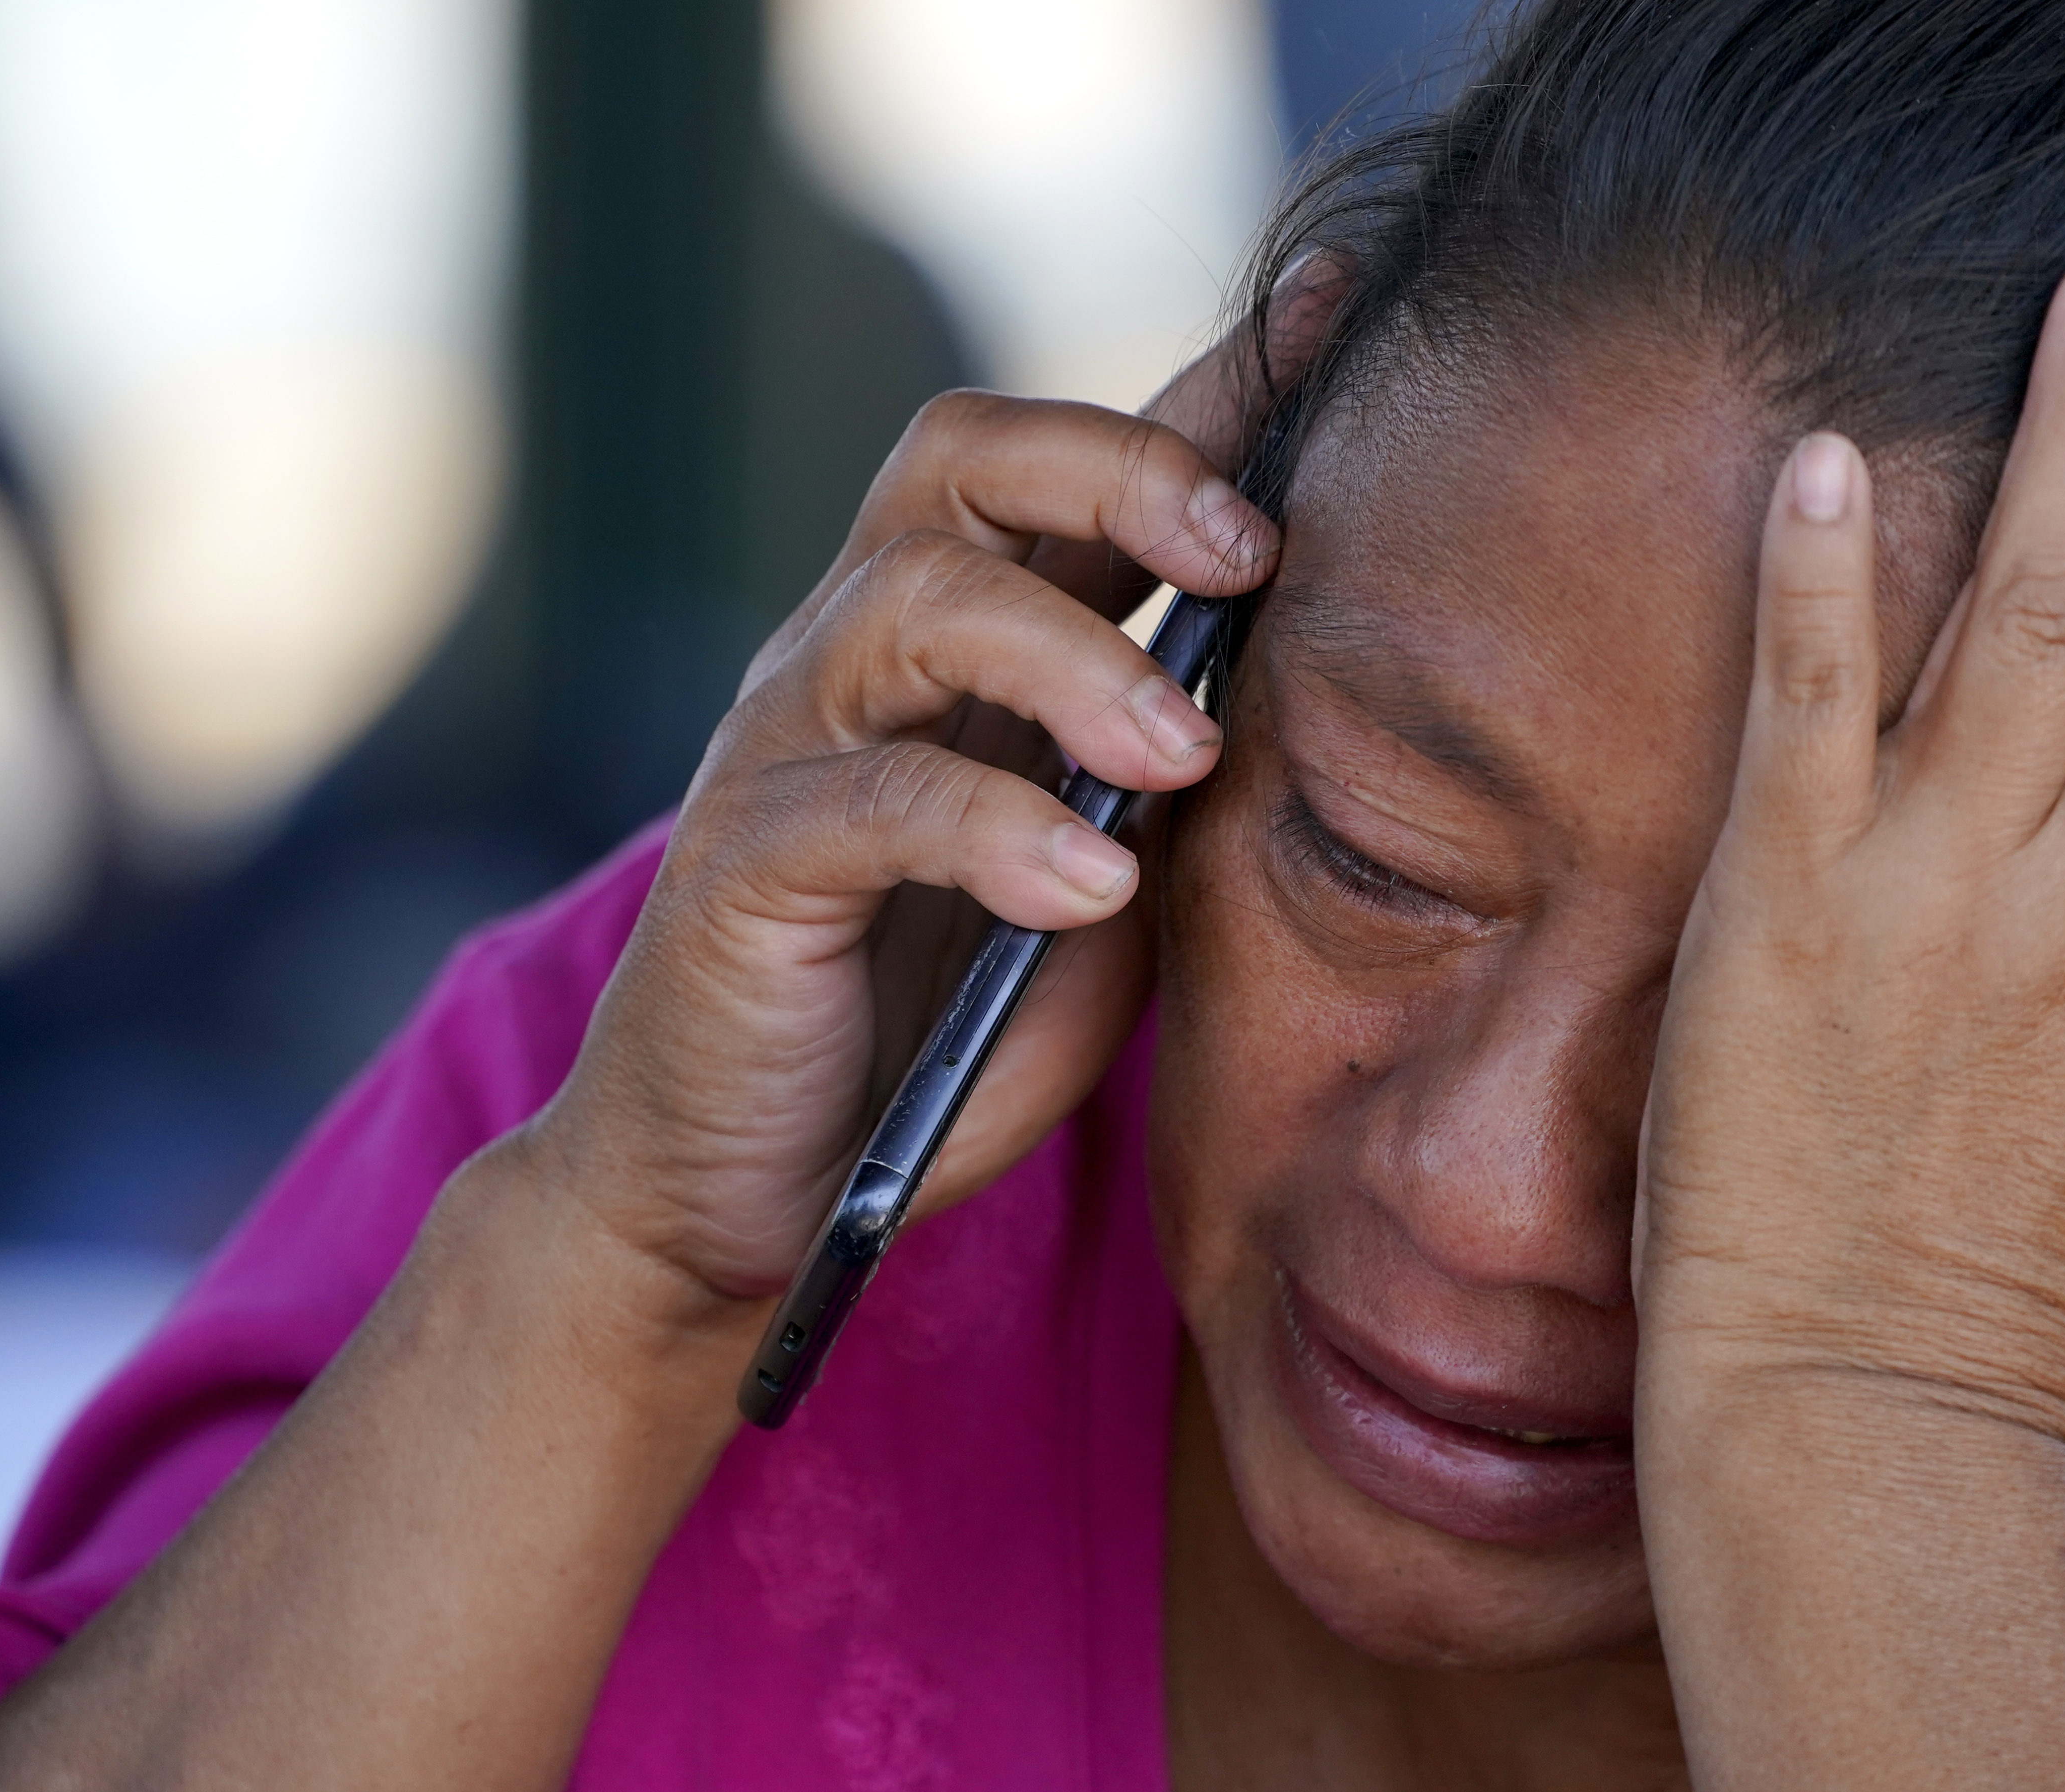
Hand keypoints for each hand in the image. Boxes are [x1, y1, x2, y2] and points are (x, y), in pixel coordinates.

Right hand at [514, 390, 1276, 1307]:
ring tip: (1180, 754)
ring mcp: (783, 746)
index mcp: (951, 652)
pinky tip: (1089, 890)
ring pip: (915, 599)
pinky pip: (873, 799)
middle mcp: (855, 658)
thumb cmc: (930, 1043)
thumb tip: (1287, 705)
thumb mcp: (1095, 904)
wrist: (748, 1196)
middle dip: (1119, 469)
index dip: (1191, 392)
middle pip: (961, 459)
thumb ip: (1165, 802)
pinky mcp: (740, 865)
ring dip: (1075, 660)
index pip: (1061, 471)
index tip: (1324, 322)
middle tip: (1249, 549)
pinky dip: (999, 831)